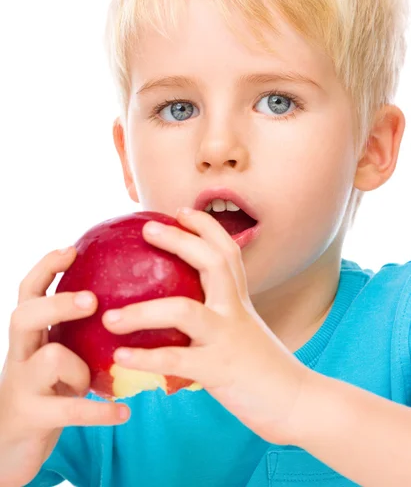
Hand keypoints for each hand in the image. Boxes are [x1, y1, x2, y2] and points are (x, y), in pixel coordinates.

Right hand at [0, 248, 129, 485]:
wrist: (9, 447)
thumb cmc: (45, 392)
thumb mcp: (57, 357)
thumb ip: (78, 334)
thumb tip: (128, 304)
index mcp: (29, 335)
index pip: (28, 291)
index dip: (46, 268)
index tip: (71, 249)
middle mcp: (20, 354)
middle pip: (24, 314)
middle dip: (58, 303)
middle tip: (91, 301)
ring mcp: (22, 385)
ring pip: (50, 358)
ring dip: (81, 370)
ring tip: (95, 383)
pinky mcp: (32, 416)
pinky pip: (69, 409)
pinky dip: (99, 411)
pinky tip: (124, 413)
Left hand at [102, 208, 310, 444]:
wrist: (295, 403)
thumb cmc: (261, 367)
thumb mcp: (241, 330)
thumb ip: (216, 315)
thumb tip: (173, 309)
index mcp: (239, 300)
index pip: (227, 251)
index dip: (205, 227)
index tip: (181, 210)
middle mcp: (235, 311)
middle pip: (212, 263)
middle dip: (180, 241)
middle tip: (148, 229)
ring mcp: (228, 337)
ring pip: (184, 311)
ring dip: (142, 311)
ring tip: (109, 316)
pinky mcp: (219, 369)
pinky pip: (176, 360)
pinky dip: (145, 357)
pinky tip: (119, 357)